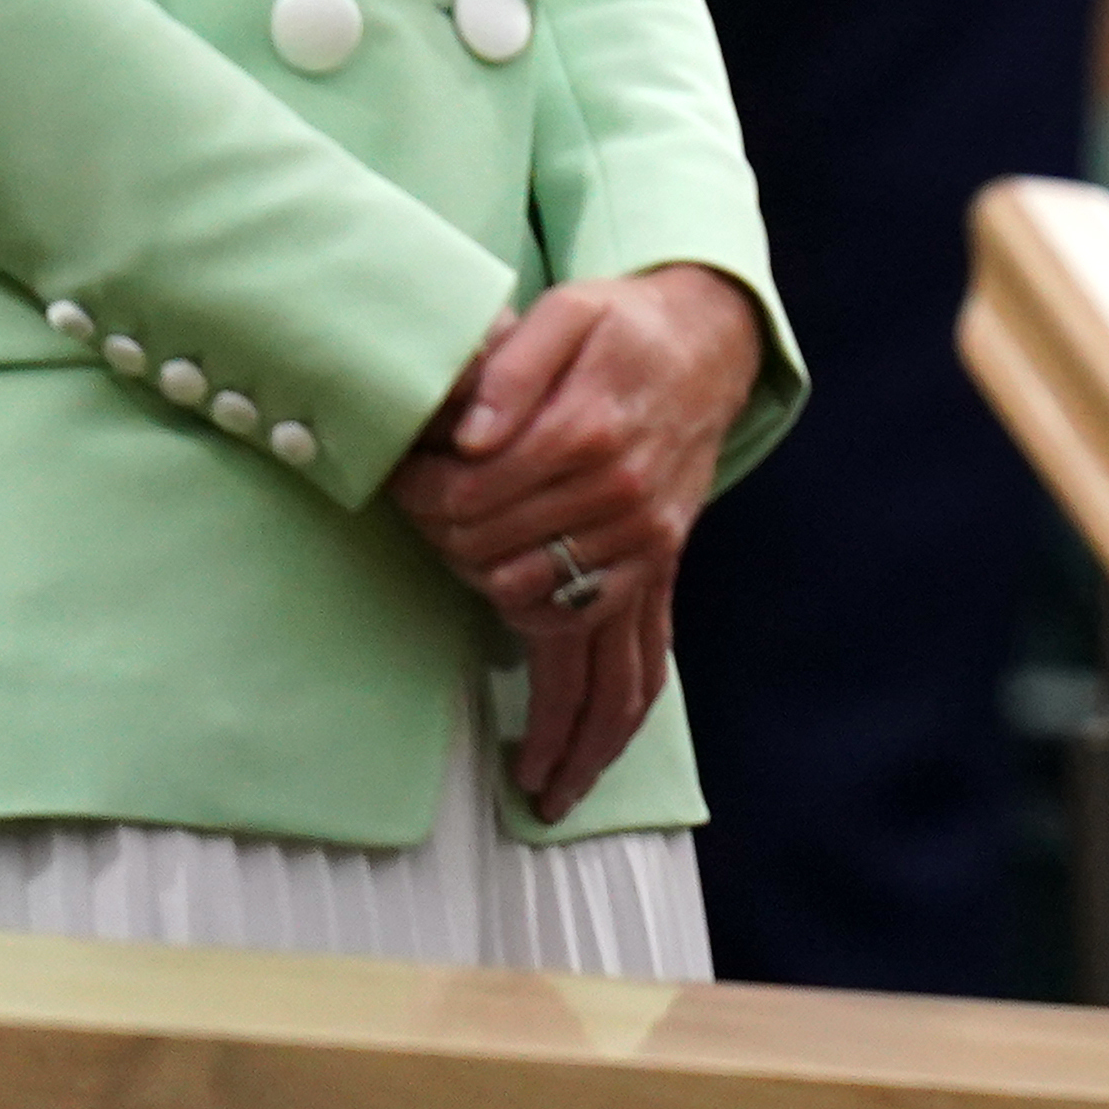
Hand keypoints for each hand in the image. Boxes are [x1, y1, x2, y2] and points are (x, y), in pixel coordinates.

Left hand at [397, 266, 764, 820]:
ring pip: (604, 657)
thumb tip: (466, 435)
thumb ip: (511, 366)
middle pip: (510, 577)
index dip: (424, 500)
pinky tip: (583, 756)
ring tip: (541, 792)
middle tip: (427, 557)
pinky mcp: (659, 566)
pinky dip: (615, 713)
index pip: (475, 501)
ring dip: (568, 728)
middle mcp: (621, 508)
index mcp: (588, 440)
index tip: (401, 487)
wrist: (707, 341)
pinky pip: (646, 655)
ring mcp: (645, 548)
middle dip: (457, 575)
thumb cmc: (623, 328)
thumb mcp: (566, 315)